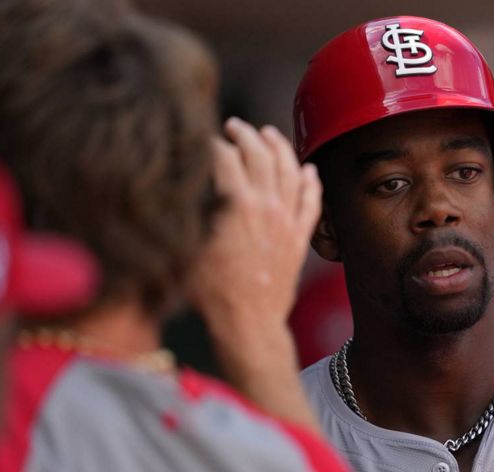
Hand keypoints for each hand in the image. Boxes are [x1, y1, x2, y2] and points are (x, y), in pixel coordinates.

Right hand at [191, 117, 320, 362]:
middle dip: (244, 134)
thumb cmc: (210, 290)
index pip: (223, 156)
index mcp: (236, 202)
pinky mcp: (300, 238)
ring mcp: (287, 220)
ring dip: (279, 147)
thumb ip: (188, 209)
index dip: (209, 144)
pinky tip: (309, 170)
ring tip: (269, 134)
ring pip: (290, 170)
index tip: (201, 140)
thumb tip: (182, 185)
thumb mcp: (187, 244)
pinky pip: (311, 201)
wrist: (247, 322)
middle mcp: (266, 204)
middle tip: (234, 127)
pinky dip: (311, 182)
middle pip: (259, 153)